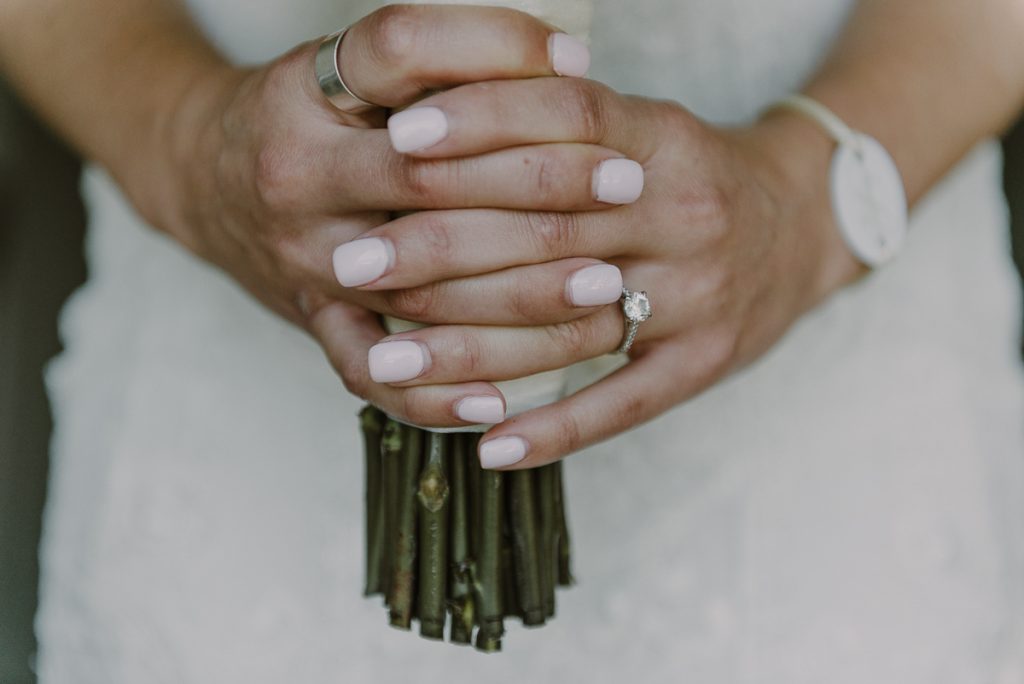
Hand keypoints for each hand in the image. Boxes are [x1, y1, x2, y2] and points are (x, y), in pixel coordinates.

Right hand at [151, 5, 638, 427]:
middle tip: (626, 185)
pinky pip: (369, 371)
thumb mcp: (349, 67)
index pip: (402, 51)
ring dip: (519, 294)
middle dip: (538, 183)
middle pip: (428, 182)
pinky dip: (435, 392)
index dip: (495, 51)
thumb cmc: (303, 116)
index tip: (581, 70)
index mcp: (309, 95)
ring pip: (419, 288)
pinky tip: (502, 400)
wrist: (204, 179)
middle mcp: (300, 180)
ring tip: (606, 287)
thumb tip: (564, 65)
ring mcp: (304, 262)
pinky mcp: (312, 320)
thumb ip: (440, 60)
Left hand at [339, 76, 866, 466]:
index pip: (567, 117)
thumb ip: (561, 119)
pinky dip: (554, 430)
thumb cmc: (687, 174)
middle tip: (351, 261)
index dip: (479, 123)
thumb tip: (438, 98)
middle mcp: (685, 217)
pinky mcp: (706, 362)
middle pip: (549, 230)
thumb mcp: (642, 125)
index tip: (394, 140)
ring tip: (386, 363)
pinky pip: (624, 404)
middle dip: (439, 247)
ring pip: (572, 328)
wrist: (801, 225)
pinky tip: (487, 445)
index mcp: (665, 141)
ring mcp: (701, 298)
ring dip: (472, 351)